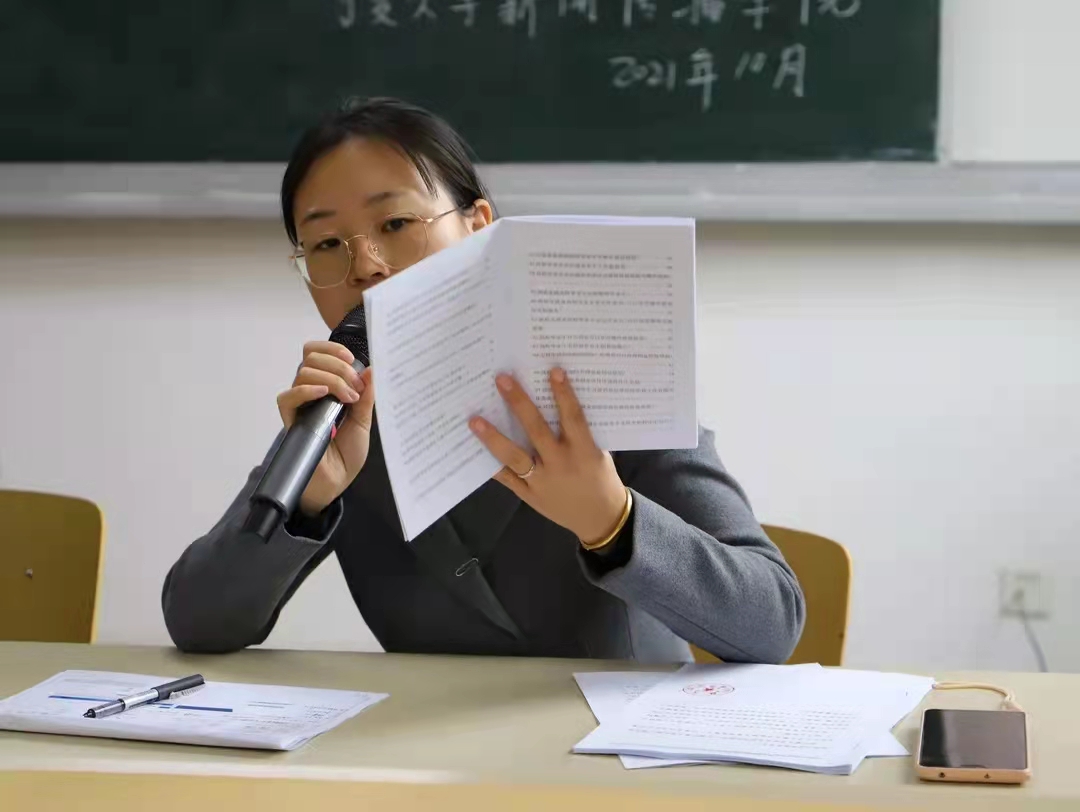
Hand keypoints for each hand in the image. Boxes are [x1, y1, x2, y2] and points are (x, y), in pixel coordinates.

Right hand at [276, 341, 374, 515]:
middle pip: (311, 358)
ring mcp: (300, 406)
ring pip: (303, 373)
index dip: (332, 349)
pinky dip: (305, 390)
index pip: (317, 353)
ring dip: (331, 379)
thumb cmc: (348, 453)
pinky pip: (287, 398)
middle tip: (355, 387)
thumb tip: (371, 368)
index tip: (351, 360)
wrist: (337, 481)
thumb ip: (366, 395)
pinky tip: (323, 393)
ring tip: (347, 399)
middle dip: (337, 366)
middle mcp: (311, 392)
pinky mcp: (291, 421)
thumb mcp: (364, 420)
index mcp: (327, 387)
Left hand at [468, 369, 627, 545]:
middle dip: (518, 403)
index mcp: (583, 452)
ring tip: (474, 420)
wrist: (600, 519)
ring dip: (493, 437)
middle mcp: (560, 465)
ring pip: (515, 457)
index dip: (564, 394)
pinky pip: (508, 478)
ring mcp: (542, 482)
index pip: (572, 418)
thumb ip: (580, 433)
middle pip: (536, 430)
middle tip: (501, 379)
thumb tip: (557, 402)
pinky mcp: (530, 495)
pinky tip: (474, 450)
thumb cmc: (602, 479)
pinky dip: (492, 465)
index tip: (553, 371)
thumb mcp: (599, 454)